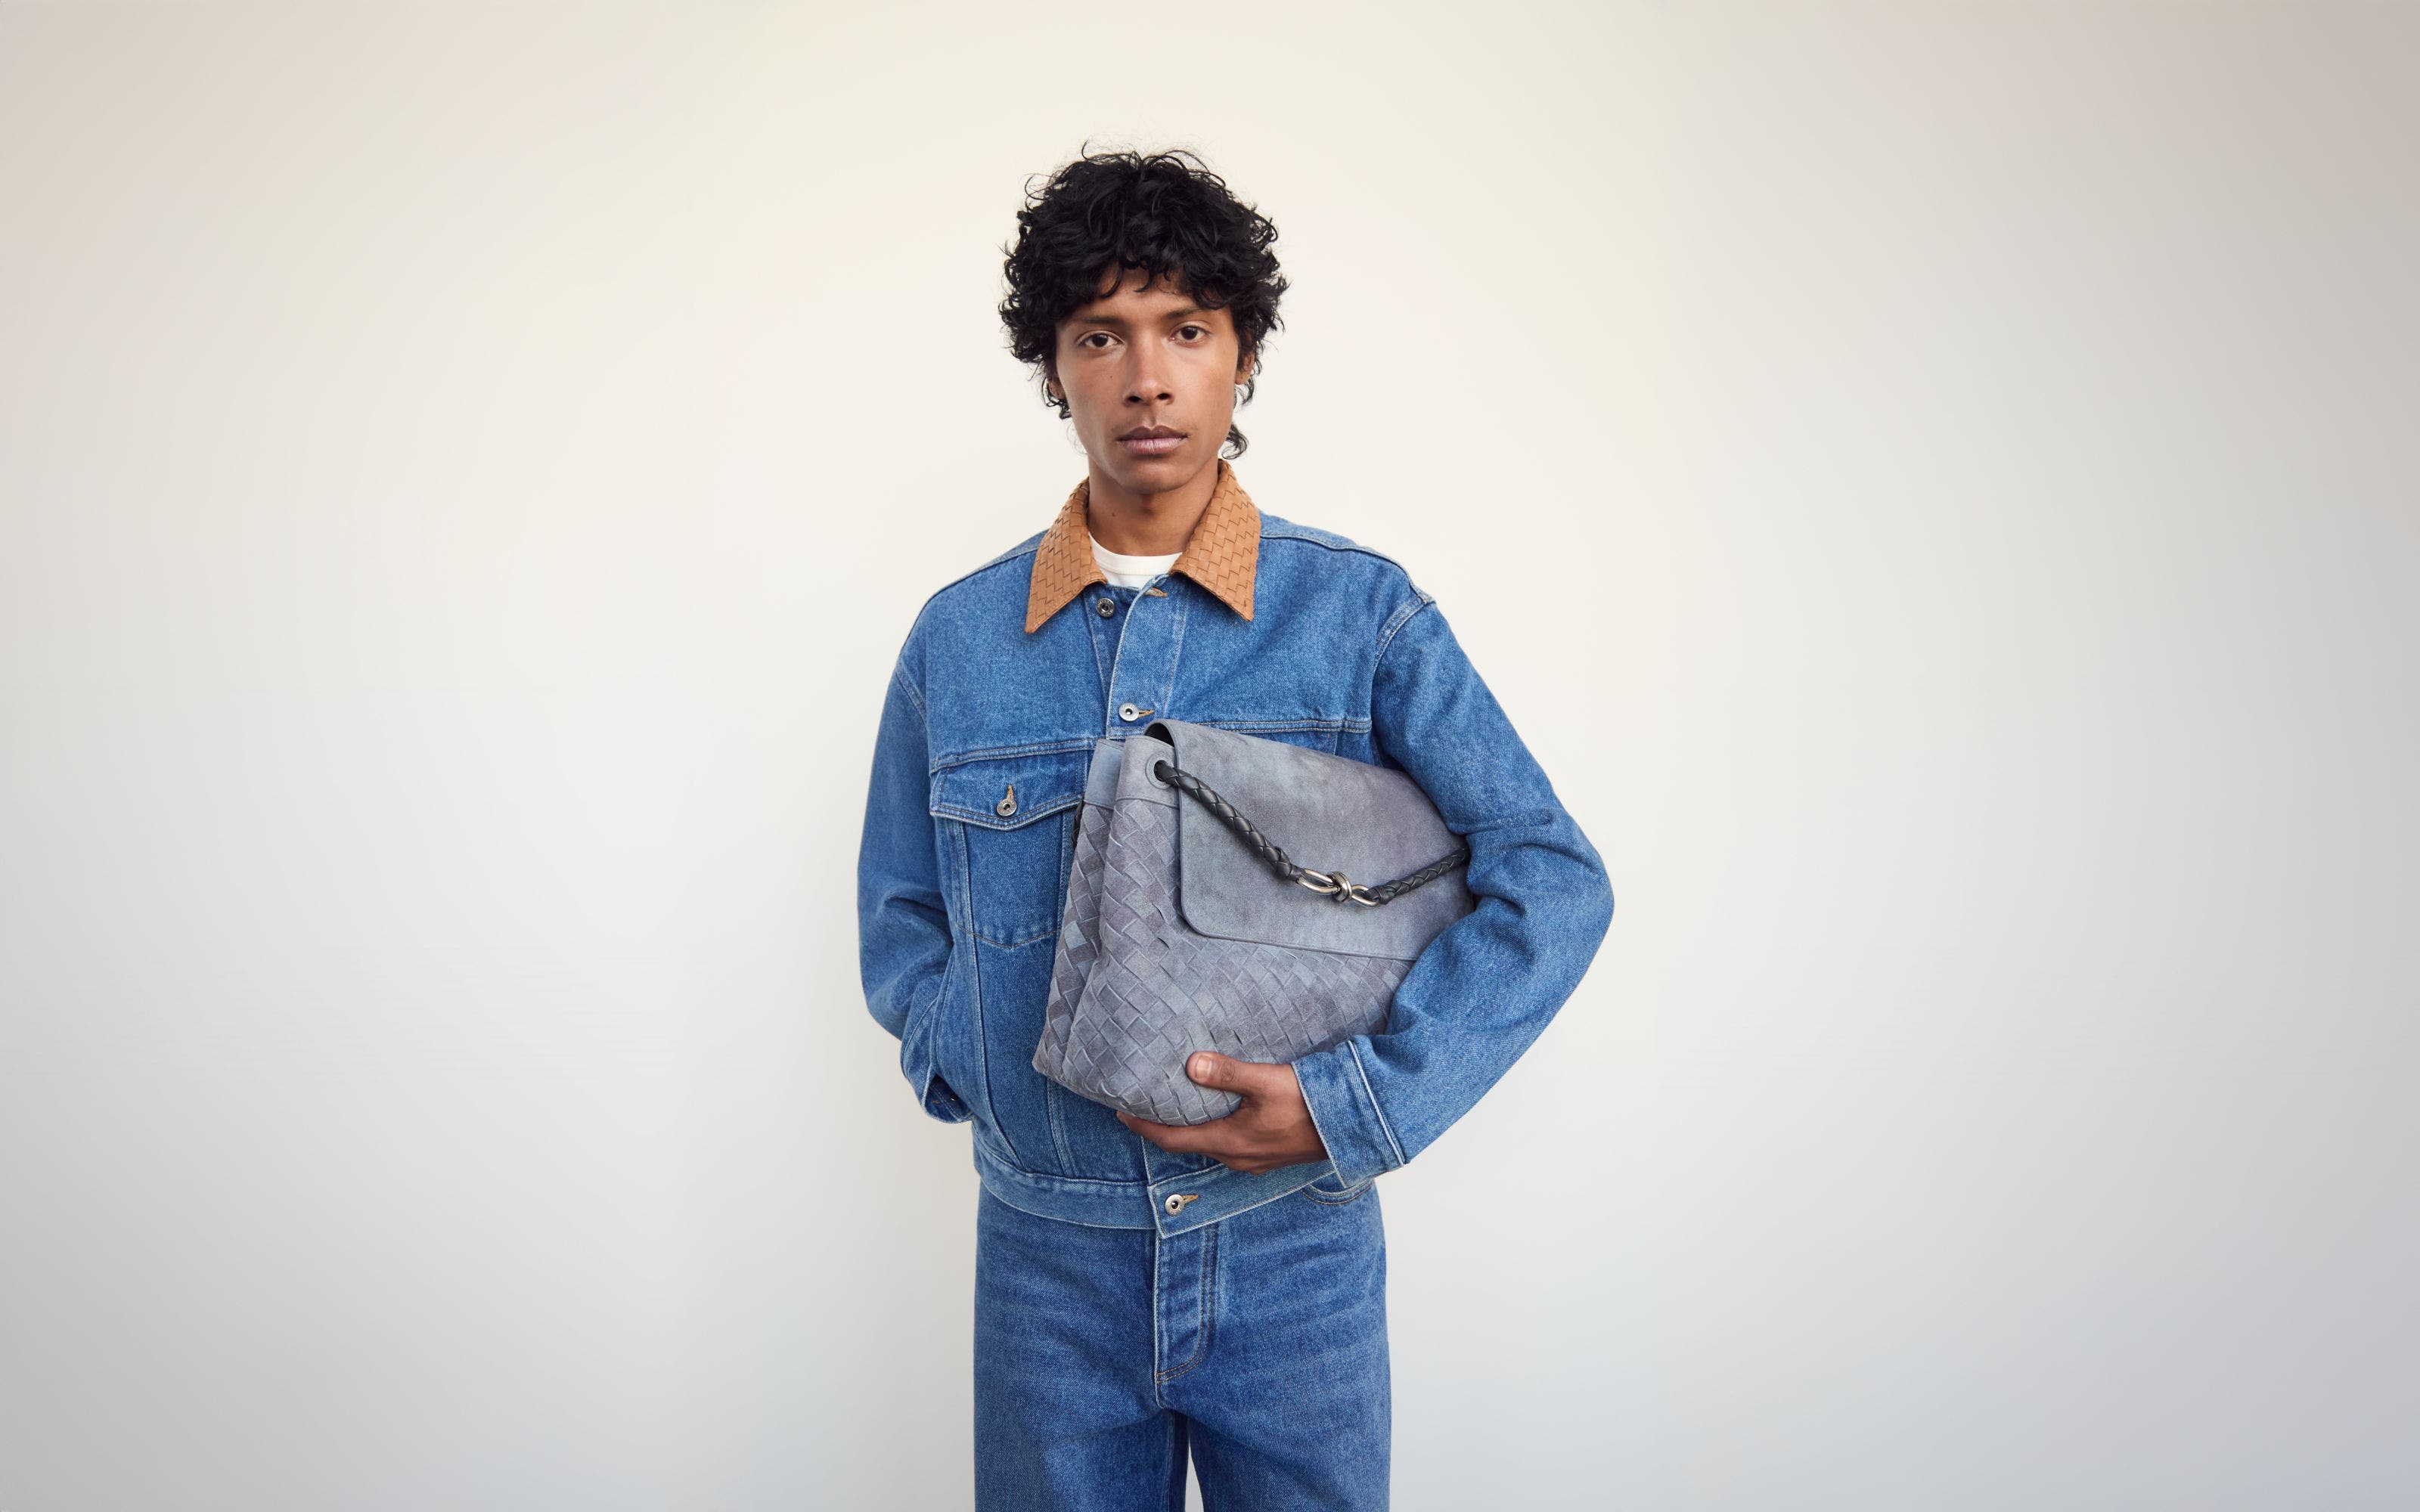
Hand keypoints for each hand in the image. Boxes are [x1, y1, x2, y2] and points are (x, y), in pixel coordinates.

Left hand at [1115, 1052, 1330, 1174]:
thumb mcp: (1269, 1082)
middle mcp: (1237, 1157)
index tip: (1119, 1110)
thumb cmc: (1313, 1105)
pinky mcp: (1270, 1154)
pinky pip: (1230, 1143)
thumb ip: (1229, 1073)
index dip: (1143, 1126)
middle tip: (1143, 1102)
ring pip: (1210, 1143)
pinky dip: (1213, 1128)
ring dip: (1190, 1127)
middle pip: (1187, 1143)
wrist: (1354, 1127)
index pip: (1171, 1139)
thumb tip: (1191, 1065)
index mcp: (1230, 1142)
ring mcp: (1255, 1159)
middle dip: (1163, 1125)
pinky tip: (1218, 1110)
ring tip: (1176, 1103)